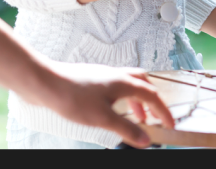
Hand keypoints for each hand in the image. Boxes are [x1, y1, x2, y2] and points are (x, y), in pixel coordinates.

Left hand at [36, 61, 175, 147]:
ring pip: (127, 84)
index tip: (169, 123)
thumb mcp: (103, 118)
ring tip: (132, 117)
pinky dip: (120, 98)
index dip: (163, 111)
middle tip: (151, 118)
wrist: (45, 82)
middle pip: (143, 83)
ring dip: (135, 100)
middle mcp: (116, 75)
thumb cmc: (72, 96)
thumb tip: (145, 140)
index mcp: (123, 82)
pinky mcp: (91, 79)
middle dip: (151, 101)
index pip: (152, 95)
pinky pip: (114, 86)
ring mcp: (103, 76)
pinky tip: (109, 110)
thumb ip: (126, 129)